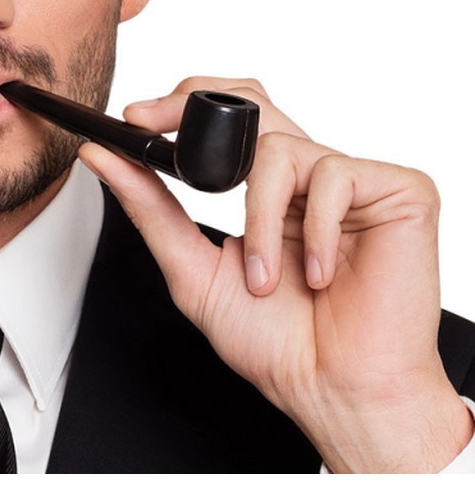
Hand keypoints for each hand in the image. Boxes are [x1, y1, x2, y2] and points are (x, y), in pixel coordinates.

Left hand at [79, 76, 473, 472]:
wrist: (335, 394)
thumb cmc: (276, 343)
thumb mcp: (193, 269)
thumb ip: (149, 208)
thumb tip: (101, 157)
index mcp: (267, 192)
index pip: (226, 122)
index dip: (179, 107)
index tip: (133, 119)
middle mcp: (306, 178)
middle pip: (253, 102)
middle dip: (198, 105)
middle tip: (156, 128)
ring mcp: (350, 182)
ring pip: (279, 147)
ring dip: (257, 217)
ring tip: (265, 275)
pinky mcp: (396, 191)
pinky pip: (334, 174)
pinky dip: (312, 228)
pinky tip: (317, 272)